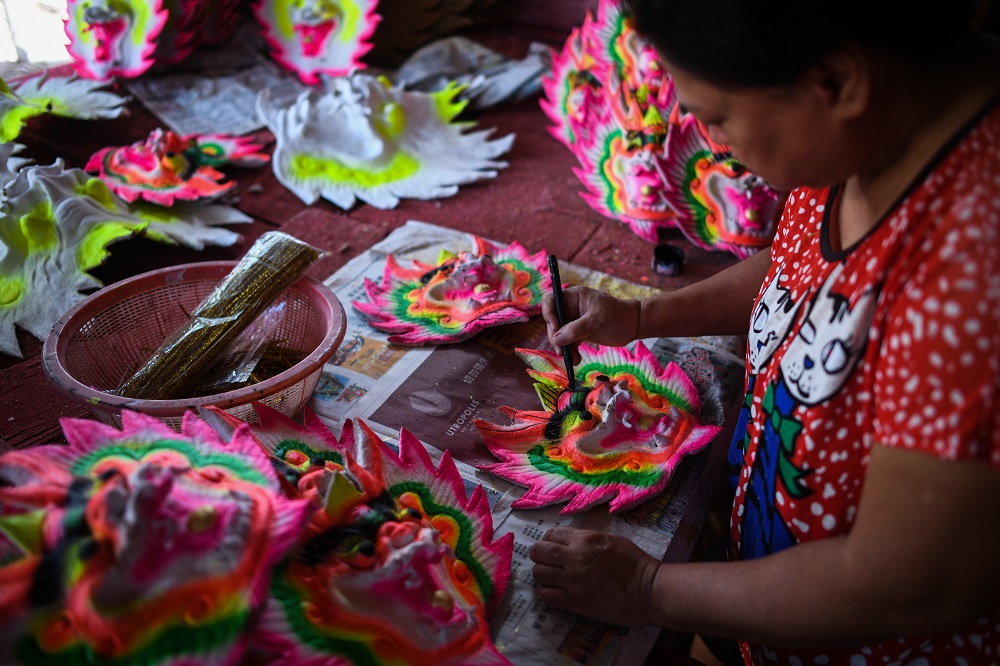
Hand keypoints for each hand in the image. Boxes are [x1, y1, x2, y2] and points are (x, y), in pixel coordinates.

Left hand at [529, 527, 661, 627]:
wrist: (648, 591)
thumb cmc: (635, 563)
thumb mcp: (611, 539)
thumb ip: (588, 538)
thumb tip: (570, 541)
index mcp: (584, 539)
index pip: (551, 534)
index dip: (548, 540)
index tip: (551, 547)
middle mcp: (574, 557)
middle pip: (539, 552)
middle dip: (538, 555)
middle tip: (545, 561)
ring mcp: (572, 580)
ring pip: (539, 574)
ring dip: (543, 575)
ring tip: (551, 578)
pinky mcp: (575, 602)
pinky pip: (547, 596)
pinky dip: (548, 593)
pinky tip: (557, 593)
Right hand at [542, 287, 640, 350]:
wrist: (632, 326)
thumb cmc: (617, 316)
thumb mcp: (595, 321)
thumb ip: (575, 330)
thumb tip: (556, 339)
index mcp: (574, 297)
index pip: (551, 301)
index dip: (549, 314)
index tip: (555, 328)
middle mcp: (571, 307)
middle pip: (553, 321)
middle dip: (556, 337)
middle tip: (562, 350)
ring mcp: (574, 320)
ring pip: (560, 334)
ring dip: (563, 347)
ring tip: (572, 359)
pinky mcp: (579, 332)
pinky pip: (568, 342)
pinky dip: (571, 351)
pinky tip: (576, 360)